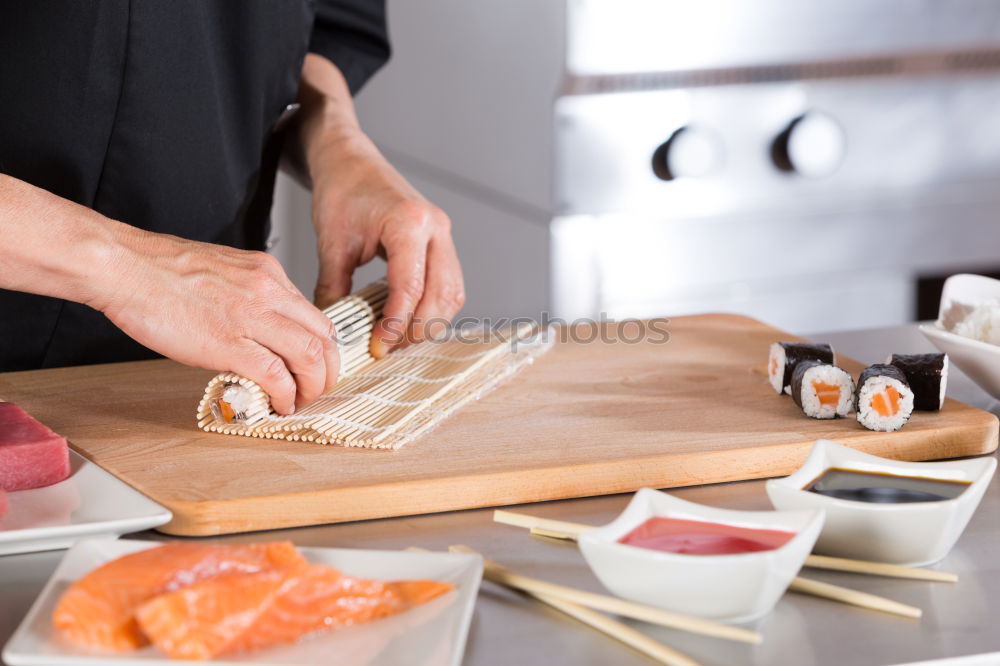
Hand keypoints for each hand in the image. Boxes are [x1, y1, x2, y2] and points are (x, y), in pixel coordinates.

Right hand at [97, 229, 339, 414]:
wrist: (123, 267)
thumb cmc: (158, 270)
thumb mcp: (222, 271)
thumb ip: (247, 296)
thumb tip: (255, 328)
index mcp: (267, 273)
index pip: (314, 315)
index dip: (322, 348)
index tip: (316, 367)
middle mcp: (268, 290)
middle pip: (324, 337)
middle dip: (329, 371)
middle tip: (318, 390)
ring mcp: (252, 316)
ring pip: (311, 356)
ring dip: (313, 387)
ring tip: (302, 402)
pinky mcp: (230, 342)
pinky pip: (276, 374)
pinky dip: (285, 395)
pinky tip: (279, 405)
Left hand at [308, 133, 464, 357]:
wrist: (351, 162)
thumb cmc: (343, 192)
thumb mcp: (332, 242)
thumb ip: (334, 288)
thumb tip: (334, 330)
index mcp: (409, 223)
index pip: (411, 287)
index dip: (397, 323)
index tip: (378, 345)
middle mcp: (435, 229)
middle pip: (442, 294)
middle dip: (419, 328)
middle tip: (389, 348)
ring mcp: (444, 236)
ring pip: (453, 293)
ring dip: (431, 321)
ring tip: (399, 339)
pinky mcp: (442, 243)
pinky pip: (449, 284)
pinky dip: (435, 307)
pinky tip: (410, 319)